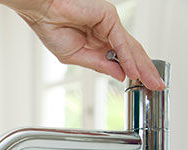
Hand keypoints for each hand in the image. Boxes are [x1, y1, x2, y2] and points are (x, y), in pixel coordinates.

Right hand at [0, 0, 164, 89]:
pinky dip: (127, 57)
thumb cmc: (52, 29)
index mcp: (98, 41)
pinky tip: (132, 70)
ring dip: (141, 66)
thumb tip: (120, 74)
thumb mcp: (77, 57)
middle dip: (144, 70)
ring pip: (130, 48)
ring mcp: (110, 23)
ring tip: (149, 81)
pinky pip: (120, 42)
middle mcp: (107, 31)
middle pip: (131, 53)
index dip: (133, 70)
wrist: (43, 14)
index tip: (142, 84)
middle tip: (155, 85)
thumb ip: (99, 65)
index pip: (122, 57)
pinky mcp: (109, 17)